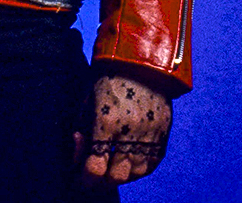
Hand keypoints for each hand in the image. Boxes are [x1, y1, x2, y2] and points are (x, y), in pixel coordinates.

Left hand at [74, 70, 172, 185]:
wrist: (140, 59)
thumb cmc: (106, 78)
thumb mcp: (86, 101)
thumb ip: (81, 129)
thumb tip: (78, 154)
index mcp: (106, 122)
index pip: (94, 168)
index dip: (84, 180)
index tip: (79, 179)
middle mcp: (130, 130)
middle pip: (116, 176)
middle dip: (101, 182)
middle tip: (94, 178)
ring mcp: (149, 131)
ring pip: (136, 173)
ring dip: (121, 176)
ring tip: (112, 170)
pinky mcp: (163, 129)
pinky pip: (153, 162)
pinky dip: (140, 168)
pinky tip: (130, 164)